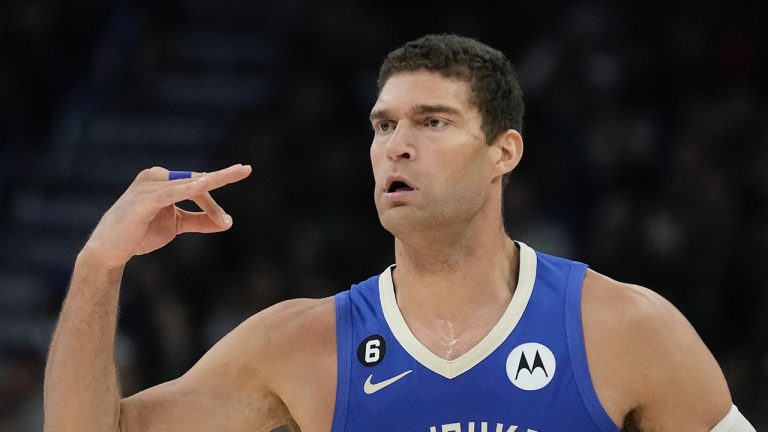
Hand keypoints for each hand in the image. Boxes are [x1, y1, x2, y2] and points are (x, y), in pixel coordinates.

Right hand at [82, 164, 251, 269]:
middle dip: (218, 192)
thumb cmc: (141, 233)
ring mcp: (149, 186)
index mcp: (164, 180)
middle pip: (196, 183)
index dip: (213, 202)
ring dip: (209, 201)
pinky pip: (171, 192)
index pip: (197, 185)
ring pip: (188, 187)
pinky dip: (188, 189)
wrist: (110, 250)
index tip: (227, 221)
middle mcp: (156, 177)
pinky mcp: (143, 199)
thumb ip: (200, 220)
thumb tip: (227, 222)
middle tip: (246, 170)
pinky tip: (204, 184)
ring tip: (229, 198)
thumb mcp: (176, 224)